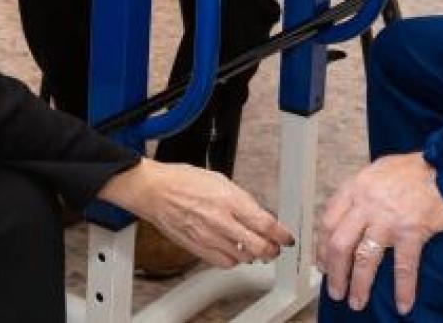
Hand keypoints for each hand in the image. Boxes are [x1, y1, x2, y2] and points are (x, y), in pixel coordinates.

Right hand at [96, 160, 293, 268]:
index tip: (287, 237)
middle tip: (275, 247)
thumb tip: (259, 214)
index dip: (282, 235)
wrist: (155, 191)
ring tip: (253, 247)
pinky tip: (233, 251)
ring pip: (244, 257)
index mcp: (230, 199)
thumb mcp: (220, 180)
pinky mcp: (198, 248)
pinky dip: (234, 260)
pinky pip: (224, 262)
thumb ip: (242, 200)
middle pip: (259, 246)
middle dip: (272, 249)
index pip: (266, 224)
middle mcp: (222, 220)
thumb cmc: (183, 181)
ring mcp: (209, 237)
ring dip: (253, 254)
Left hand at [318, 152, 442, 314]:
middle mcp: (367, 203)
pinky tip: (403, 304)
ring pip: (364, 258)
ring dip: (359, 285)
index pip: (328, 221)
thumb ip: (361, 192)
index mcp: (356, 187)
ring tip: (357, 302)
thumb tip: (350, 215)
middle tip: (335, 290)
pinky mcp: (412, 231)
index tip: (323, 263)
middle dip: (334, 272)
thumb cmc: (416, 169)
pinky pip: (403, 266)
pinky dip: (403, 288)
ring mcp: (388, 218)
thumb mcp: (378, 171)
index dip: (322, 247)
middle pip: (339, 244)